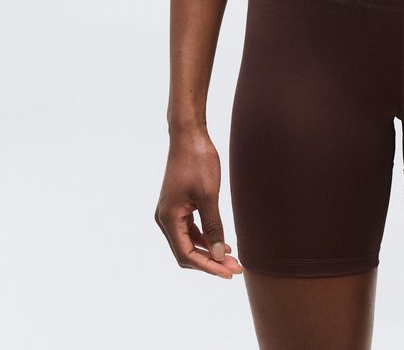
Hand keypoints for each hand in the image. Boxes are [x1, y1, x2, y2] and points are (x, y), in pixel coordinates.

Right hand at [154, 126, 242, 278]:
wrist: (189, 135)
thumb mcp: (209, 195)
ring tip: (232, 258)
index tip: (228, 273)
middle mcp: (165, 218)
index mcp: (169, 218)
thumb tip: (219, 255)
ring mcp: (170, 211)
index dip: (208, 266)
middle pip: (186, 251)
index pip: (186, 254)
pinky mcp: (178, 204)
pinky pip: (190, 228)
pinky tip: (222, 242)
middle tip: (235, 268)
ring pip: (189, 241)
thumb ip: (213, 227)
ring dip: (209, 251)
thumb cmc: (198, 161)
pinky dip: (205, 237)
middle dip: (211, 262)